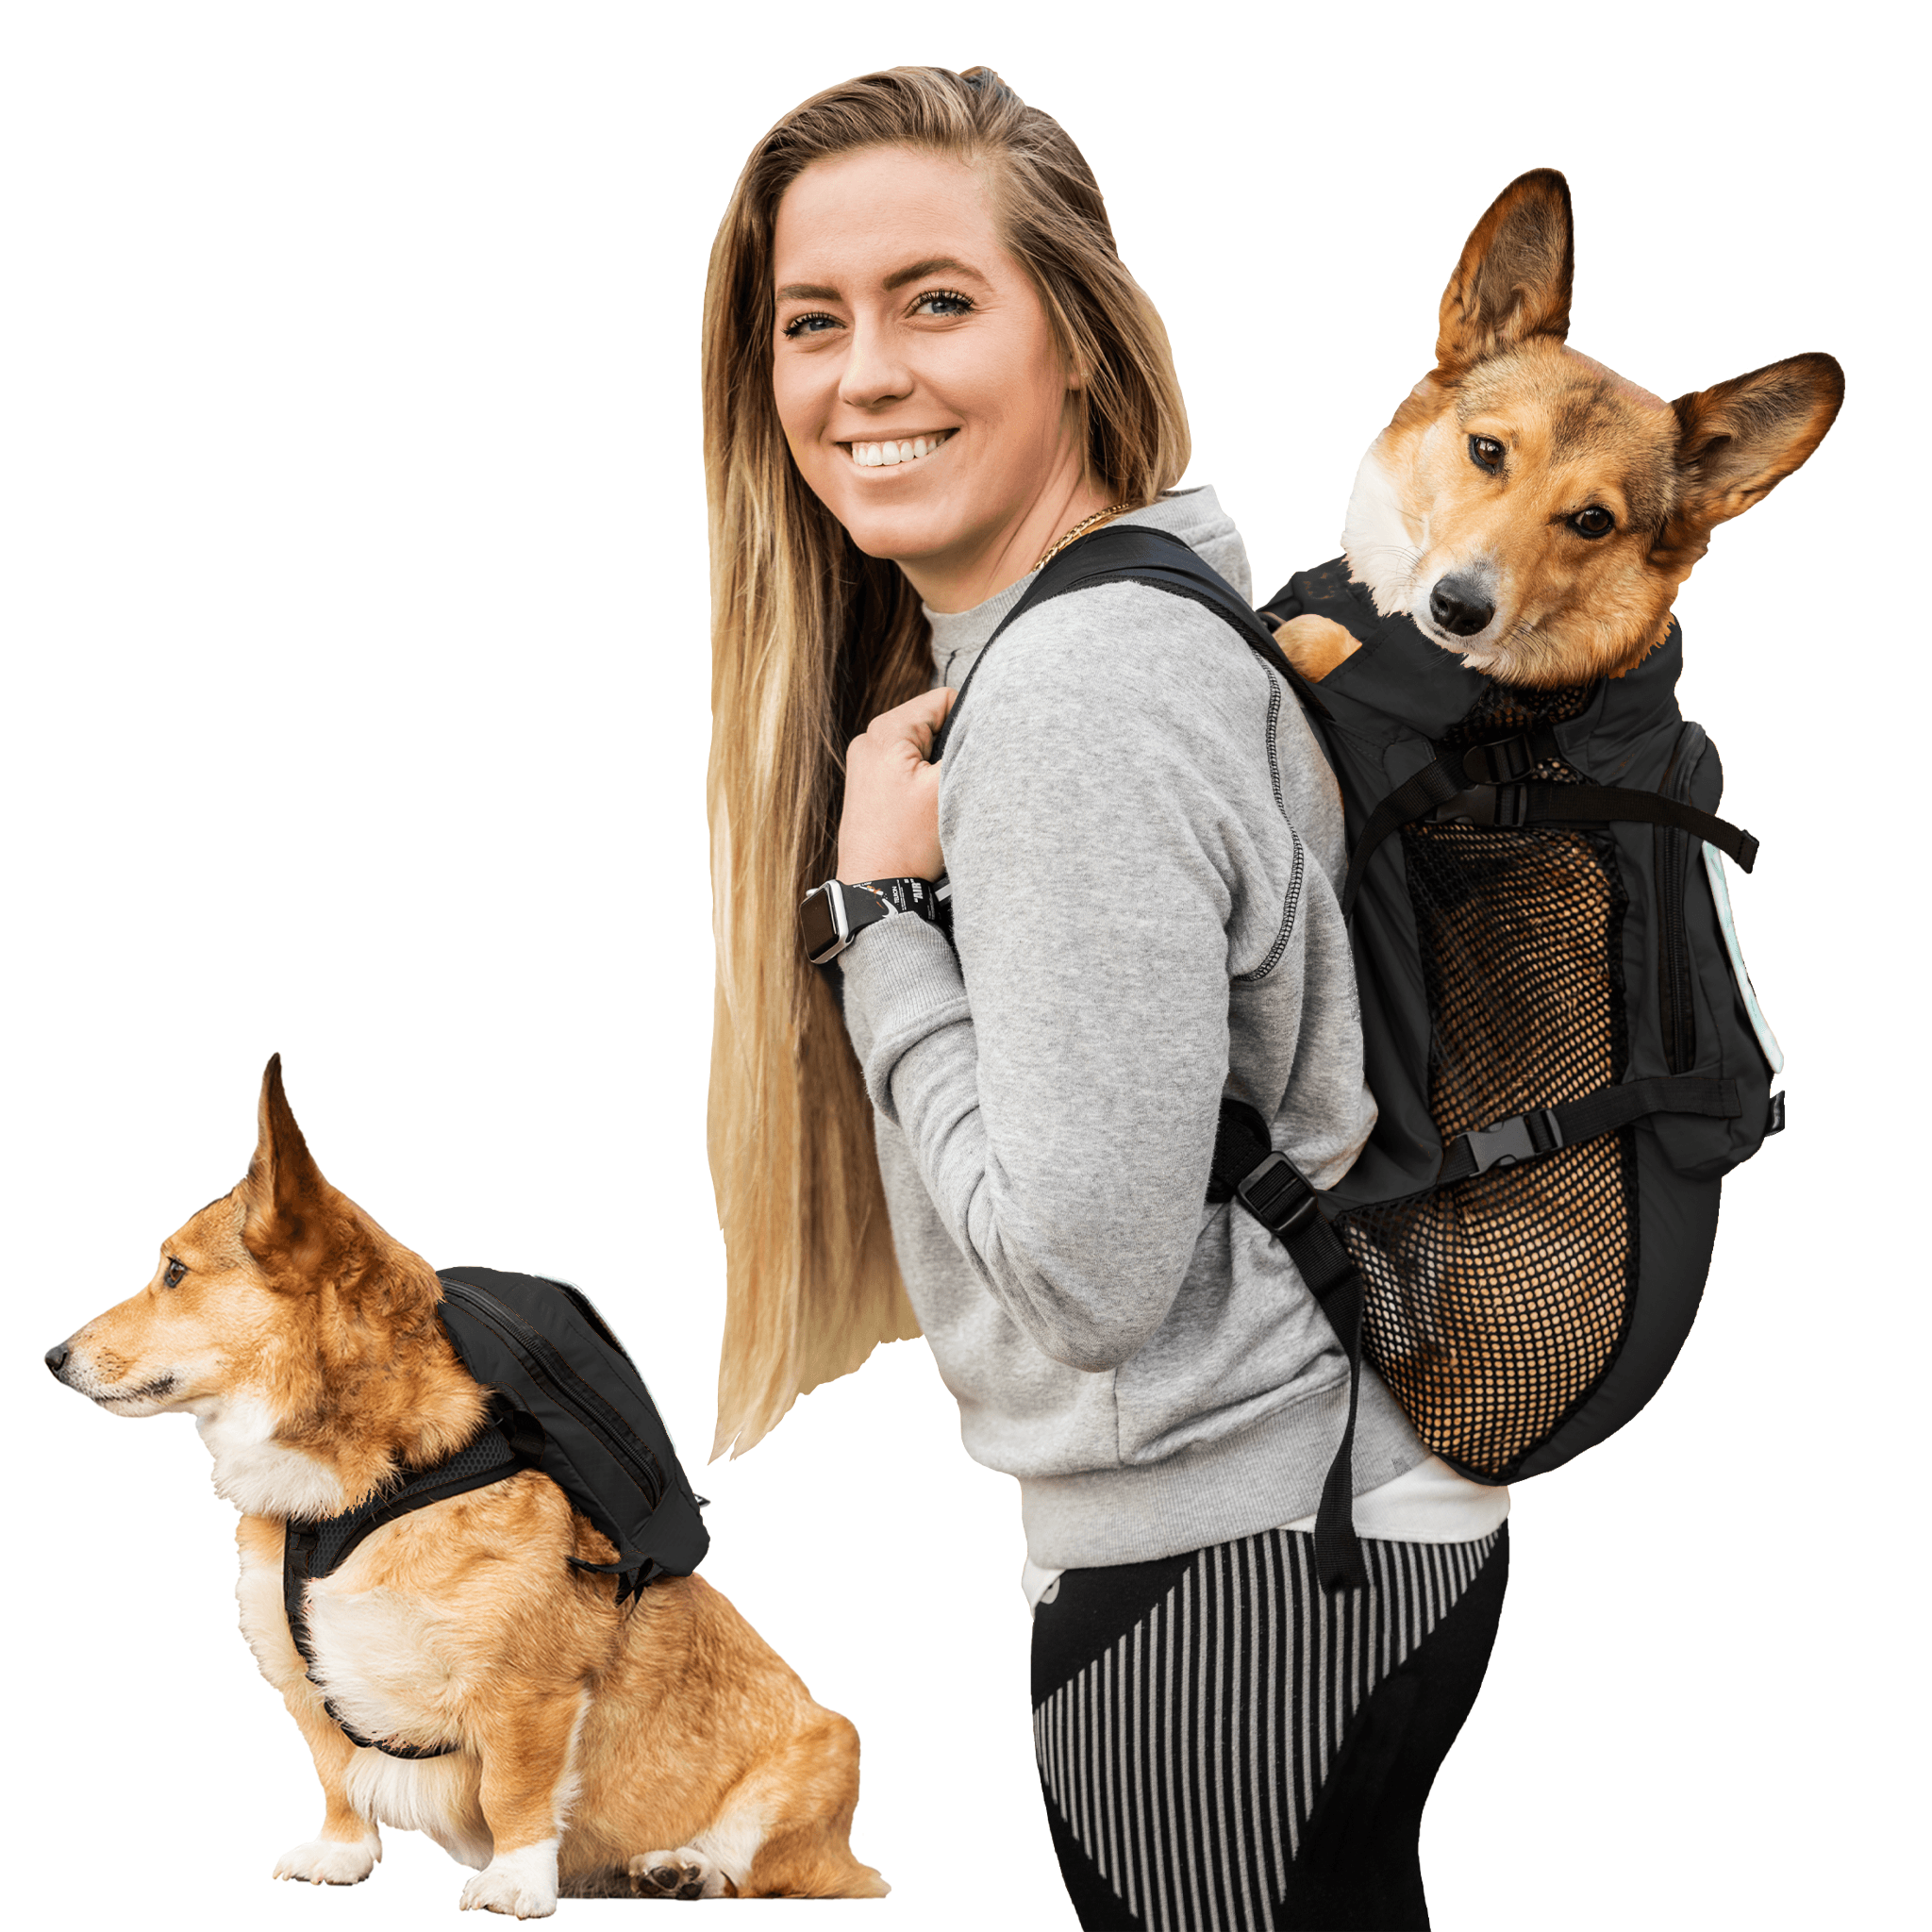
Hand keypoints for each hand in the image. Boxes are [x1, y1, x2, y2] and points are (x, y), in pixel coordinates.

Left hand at [836, 687, 955, 882]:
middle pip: (930, 722)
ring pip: (920, 745)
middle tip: (955, 783)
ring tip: (938, 799)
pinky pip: (905, 765)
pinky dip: (922, 780)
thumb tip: (986, 721)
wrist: (875, 889)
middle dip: (950, 747)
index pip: (943, 699)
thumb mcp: (948, 787)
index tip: (974, 756)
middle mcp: (868, 739)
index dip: (968, 723)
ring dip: (937, 766)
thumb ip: (967, 745)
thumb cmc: (909, 843)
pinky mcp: (867, 783)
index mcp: (886, 730)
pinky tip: (924, 807)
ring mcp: (864, 762)